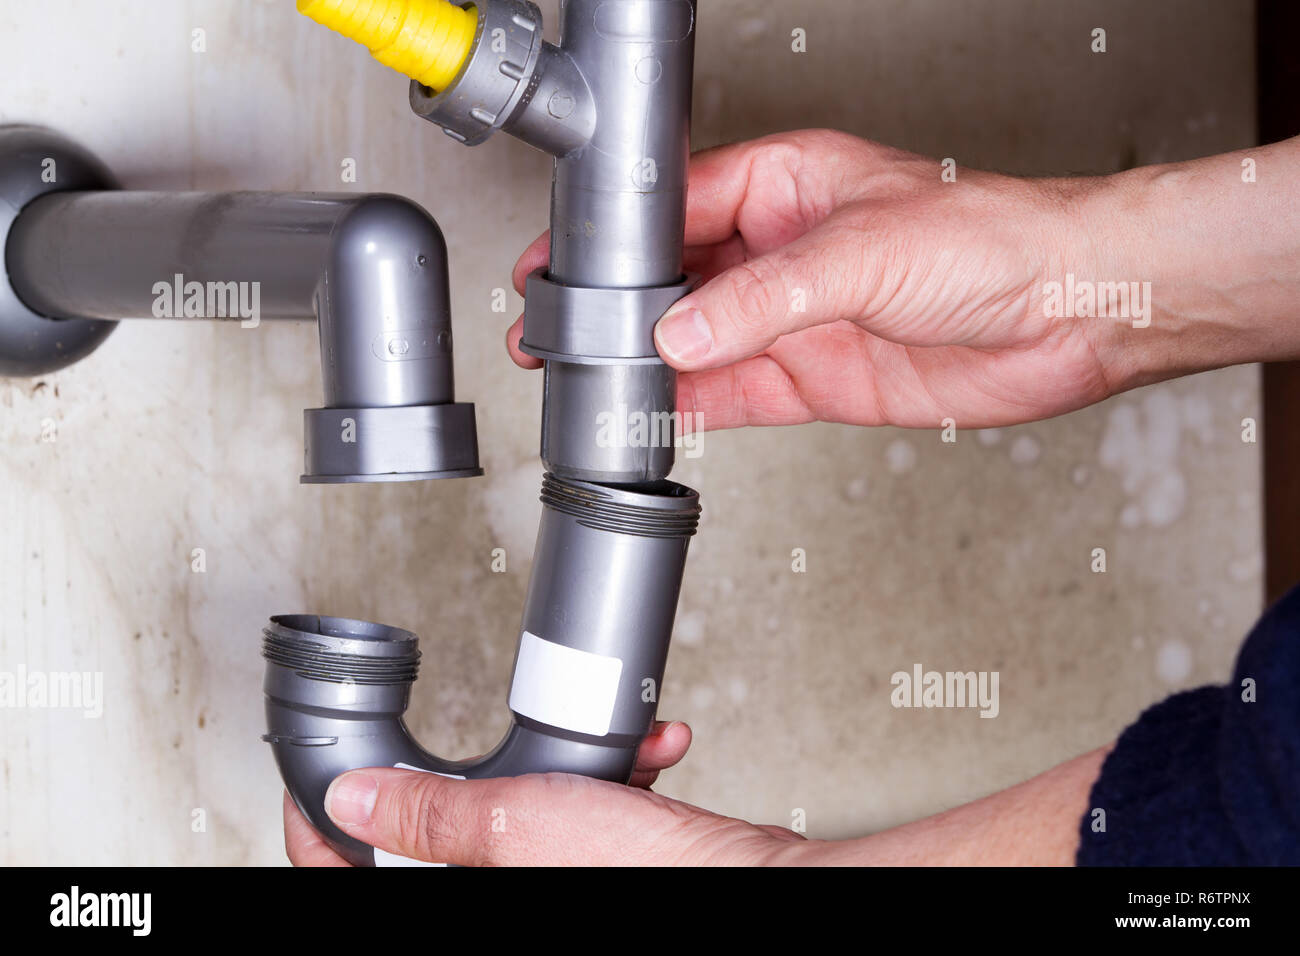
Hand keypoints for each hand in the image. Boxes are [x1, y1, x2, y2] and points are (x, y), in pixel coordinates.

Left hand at [283, 721, 805, 865]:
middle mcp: (500, 893)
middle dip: (450, 778)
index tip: (315, 783)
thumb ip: (431, 812)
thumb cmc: (659, 876)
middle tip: (436, 748)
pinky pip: (575, 810)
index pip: (347, 877)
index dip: (318, 827)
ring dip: (548, 760)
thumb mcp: (520, 825)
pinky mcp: (596, 859)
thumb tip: (353, 799)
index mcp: (463, 898)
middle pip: (427, 840)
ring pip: (509, 814)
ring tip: (581, 741)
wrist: (765, 886)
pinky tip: (643, 751)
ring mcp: (548, 877)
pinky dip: (607, 772)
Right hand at [509, 129, 1292, 430]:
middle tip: (557, 333)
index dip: (615, 238)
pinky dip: (696, 406)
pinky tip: (658, 414)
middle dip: (616, 307)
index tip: (564, 263)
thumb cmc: (995, 242)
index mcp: (788, 187)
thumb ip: (765, 298)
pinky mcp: (819, 377)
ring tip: (589, 381)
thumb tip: (681, 328)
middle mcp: (785, 252)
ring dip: (646, 363)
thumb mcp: (863, 253)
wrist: (1071, 316)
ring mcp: (798, 319)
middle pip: (676, 279)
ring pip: (699, 342)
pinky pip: (738, 394)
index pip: (677, 206)